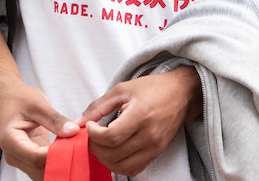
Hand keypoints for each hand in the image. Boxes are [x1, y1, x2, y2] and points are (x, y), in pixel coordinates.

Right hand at [0, 82, 78, 180]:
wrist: (8, 97)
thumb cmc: (20, 98)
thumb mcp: (38, 104)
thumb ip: (55, 120)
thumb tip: (74, 132)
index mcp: (10, 140)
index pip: (35, 157)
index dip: (57, 155)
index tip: (75, 145)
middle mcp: (12, 154)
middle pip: (39, 170)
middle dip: (60, 163)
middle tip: (80, 150)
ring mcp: (20, 158)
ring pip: (42, 172)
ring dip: (60, 165)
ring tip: (76, 151)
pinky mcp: (29, 158)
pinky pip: (44, 166)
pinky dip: (57, 162)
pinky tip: (70, 152)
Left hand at [80, 66, 202, 176]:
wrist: (181, 94)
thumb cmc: (152, 88)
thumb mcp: (122, 89)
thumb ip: (98, 106)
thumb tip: (77, 122)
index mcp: (141, 115)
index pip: (111, 137)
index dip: (94, 134)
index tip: (89, 125)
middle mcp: (149, 135)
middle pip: (113, 154)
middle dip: (95, 146)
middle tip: (91, 135)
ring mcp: (154, 148)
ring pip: (121, 166)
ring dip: (104, 158)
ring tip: (100, 144)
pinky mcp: (156, 154)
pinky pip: (133, 170)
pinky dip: (118, 165)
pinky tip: (113, 151)